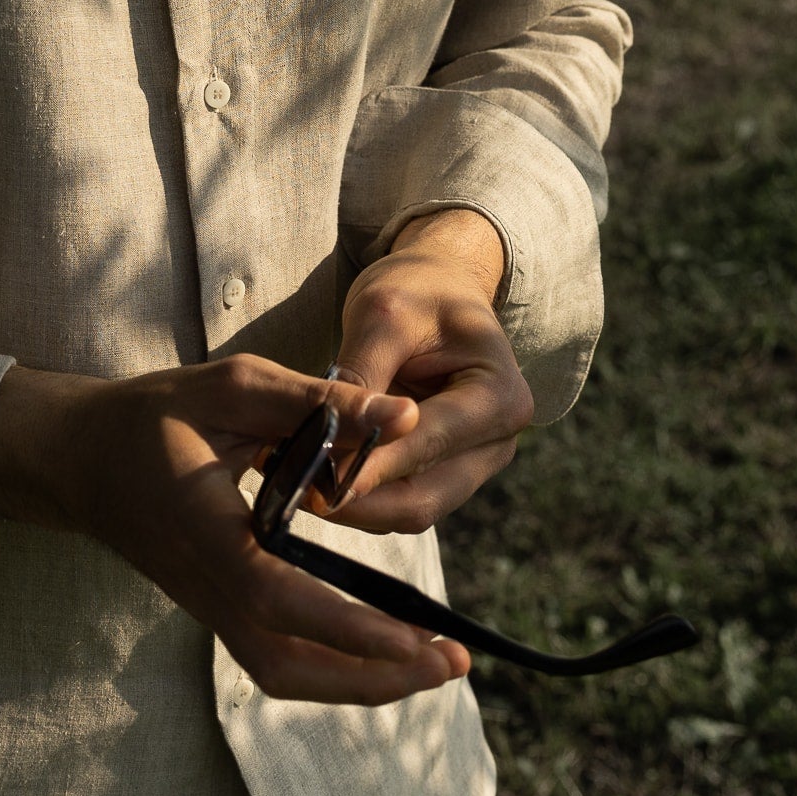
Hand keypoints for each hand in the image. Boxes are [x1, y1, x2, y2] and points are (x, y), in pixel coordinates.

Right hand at [0, 354, 471, 704]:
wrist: (79, 457)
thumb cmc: (153, 414)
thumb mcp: (233, 385)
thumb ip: (318, 401)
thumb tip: (403, 417)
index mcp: (204, 529)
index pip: (278, 596)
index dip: (349, 626)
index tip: (417, 637)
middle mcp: (204, 583)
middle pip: (289, 663)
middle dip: (373, 675)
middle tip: (450, 661)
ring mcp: (207, 605)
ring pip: (284, 673)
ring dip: (359, 681)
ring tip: (431, 663)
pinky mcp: (215, 609)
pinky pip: (278, 659)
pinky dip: (333, 668)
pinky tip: (381, 650)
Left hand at [323, 208, 534, 534]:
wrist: (437, 286)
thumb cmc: (415, 290)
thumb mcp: (382, 315)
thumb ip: (361, 378)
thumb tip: (328, 440)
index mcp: (500, 398)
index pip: (426, 446)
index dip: (369, 467)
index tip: (314, 480)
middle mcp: (498, 442)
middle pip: (423, 498)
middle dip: (358, 500)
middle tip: (296, 492)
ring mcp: (474, 463)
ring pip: (409, 508)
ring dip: (355, 504)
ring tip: (297, 484)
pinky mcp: (446, 471)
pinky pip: (400, 498)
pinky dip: (361, 494)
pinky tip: (317, 477)